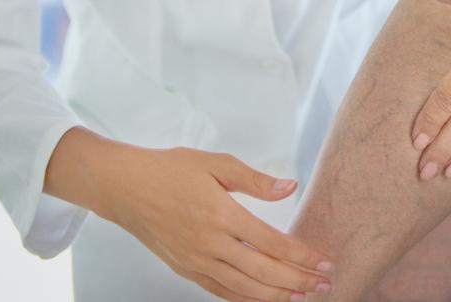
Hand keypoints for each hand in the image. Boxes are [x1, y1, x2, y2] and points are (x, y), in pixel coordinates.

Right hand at [97, 146, 333, 301]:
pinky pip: (221, 291)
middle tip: (326, 285)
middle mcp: (210, 244)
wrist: (124, 188)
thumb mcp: (216, 163)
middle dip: (299, 281)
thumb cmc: (169, 170)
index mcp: (222, 215)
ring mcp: (196, 261)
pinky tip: (265, 300)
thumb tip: (290, 187)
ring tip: (303, 297)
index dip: (302, 256)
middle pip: (264, 272)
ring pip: (244, 289)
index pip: (272, 243)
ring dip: (277, 296)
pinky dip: (246, 299)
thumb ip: (255, 180)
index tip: (325, 262)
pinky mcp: (185, 270)